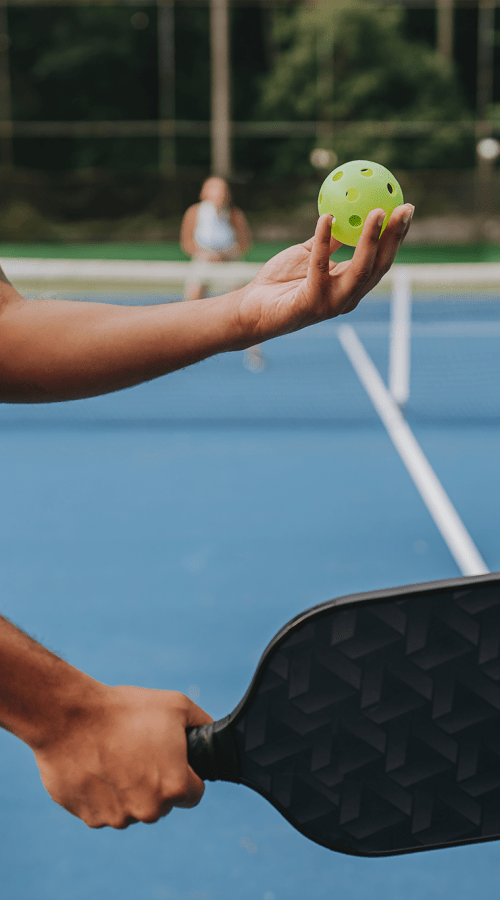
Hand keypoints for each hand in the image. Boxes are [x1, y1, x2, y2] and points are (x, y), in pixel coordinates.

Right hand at [33, 686, 212, 828]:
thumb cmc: (126, 710)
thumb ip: (202, 724)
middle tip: (139, 751)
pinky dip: (102, 793)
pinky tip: (96, 765)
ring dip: (128, 789)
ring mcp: (118, 817)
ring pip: (133, 808)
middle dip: (155, 781)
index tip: (170, 759)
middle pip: (162, 803)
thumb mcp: (177, 706)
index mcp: (175, 787)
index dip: (186, 774)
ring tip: (114, 755)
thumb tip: (212, 735)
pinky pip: (105, 809)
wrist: (70, 718)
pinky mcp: (91, 818)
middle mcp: (149, 810)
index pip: (193, 793)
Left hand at [238, 204, 413, 339]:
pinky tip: (326, 217)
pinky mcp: (311, 303)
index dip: (397, 236)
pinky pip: (320, 266)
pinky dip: (324, 241)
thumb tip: (347, 211)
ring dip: (371, 240)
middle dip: (395, 237)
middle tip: (403, 209)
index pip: (382, 260)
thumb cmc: (281, 281)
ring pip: (360, 269)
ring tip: (378, 212)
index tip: (406, 209)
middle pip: (380, 266)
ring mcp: (332, 303)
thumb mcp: (310, 255)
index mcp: (351, 285)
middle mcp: (348, 297)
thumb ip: (330, 240)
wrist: (252, 309)